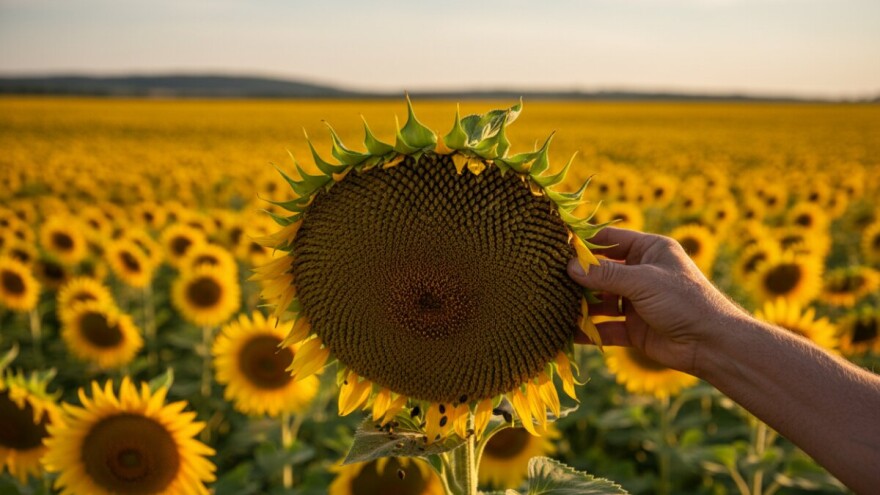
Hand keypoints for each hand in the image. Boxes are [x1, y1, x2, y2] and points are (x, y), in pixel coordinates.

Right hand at [567, 227, 744, 375]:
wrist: (712, 344)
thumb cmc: (684, 301)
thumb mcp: (643, 281)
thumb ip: (605, 275)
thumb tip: (570, 267)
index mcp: (650, 251)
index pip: (610, 240)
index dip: (584, 244)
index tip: (556, 247)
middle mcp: (642, 273)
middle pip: (601, 272)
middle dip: (578, 277)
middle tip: (547, 279)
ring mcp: (636, 302)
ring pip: (600, 301)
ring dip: (580, 305)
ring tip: (552, 306)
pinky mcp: (634, 329)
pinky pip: (605, 328)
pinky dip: (588, 331)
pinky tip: (567, 333)